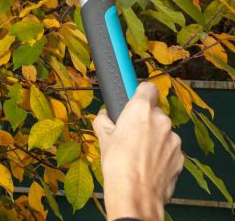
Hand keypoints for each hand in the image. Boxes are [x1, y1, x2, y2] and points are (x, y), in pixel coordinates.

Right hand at [93, 82, 183, 220]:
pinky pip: (170, 150)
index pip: (147, 87)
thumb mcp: (103, 138)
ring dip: (155, 139)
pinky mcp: (180, 158)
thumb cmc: (118, 165)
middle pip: (155, 113)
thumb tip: (105, 116)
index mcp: (141, 109)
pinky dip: (162, 155)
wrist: (135, 195)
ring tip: (140, 155)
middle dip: (145, 121)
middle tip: (132, 135)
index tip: (135, 99)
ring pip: (163, 133)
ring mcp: (173, 139)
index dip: (140, 94)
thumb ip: (104, 120)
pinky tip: (150, 167)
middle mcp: (161, 120)